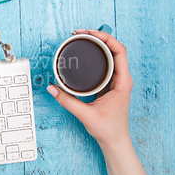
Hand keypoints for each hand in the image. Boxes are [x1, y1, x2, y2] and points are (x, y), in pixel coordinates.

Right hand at [47, 29, 133, 150]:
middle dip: (98, 36)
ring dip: (98, 44)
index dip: (105, 38)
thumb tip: (52, 88)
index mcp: (122, 82)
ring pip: (111, 55)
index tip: (89, 33)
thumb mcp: (85, 114)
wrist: (115, 142)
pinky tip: (86, 53)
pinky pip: (106, 64)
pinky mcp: (111, 85)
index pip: (119, 51)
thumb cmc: (108, 130)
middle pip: (114, 48)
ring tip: (82, 38)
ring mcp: (117, 81)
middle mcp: (122, 79)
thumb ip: (66, 101)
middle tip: (80, 33)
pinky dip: (97, 55)